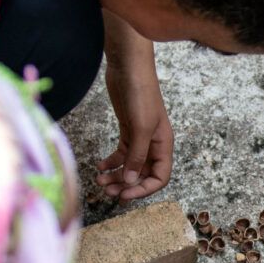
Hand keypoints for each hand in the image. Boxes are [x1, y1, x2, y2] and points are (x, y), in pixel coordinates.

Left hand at [98, 70, 172, 202]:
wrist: (128, 67)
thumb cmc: (140, 94)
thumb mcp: (140, 127)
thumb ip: (136, 155)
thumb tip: (130, 181)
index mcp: (163, 145)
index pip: (160, 177)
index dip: (144, 189)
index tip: (125, 195)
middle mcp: (153, 144)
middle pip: (143, 174)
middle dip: (126, 185)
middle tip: (107, 192)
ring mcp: (140, 138)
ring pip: (129, 166)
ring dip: (115, 176)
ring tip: (100, 181)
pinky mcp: (127, 131)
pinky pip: (120, 154)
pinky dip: (110, 162)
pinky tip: (99, 166)